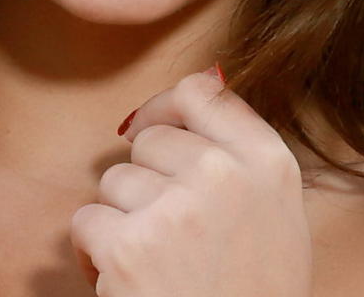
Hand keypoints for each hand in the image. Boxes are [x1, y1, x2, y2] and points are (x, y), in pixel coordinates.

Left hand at [69, 66, 312, 296]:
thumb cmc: (255, 294)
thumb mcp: (277, 214)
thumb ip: (242, 153)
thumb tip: (202, 87)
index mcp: (267, 163)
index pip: (202, 92)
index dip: (167, 107)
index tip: (153, 128)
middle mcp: (222, 175)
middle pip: (150, 139)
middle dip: (146, 180)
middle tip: (169, 231)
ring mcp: (173, 208)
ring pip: (114, 181)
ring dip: (121, 219)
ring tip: (156, 262)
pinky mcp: (128, 246)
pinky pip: (86, 221)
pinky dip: (95, 252)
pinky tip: (128, 279)